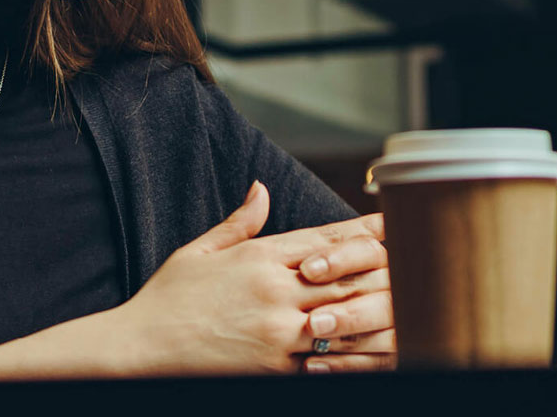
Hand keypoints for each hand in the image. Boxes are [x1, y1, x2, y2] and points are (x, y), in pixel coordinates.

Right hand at [112, 182, 390, 375]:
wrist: (140, 348)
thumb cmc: (167, 299)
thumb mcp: (199, 250)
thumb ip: (240, 222)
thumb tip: (261, 187)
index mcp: (260, 257)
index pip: (326, 239)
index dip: (364, 230)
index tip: (393, 222)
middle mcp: (275, 291)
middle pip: (345, 276)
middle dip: (382, 269)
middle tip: (416, 261)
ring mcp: (278, 332)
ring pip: (343, 319)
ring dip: (376, 312)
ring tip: (408, 306)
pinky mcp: (274, 368)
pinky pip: (324, 361)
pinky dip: (351, 355)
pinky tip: (374, 351)